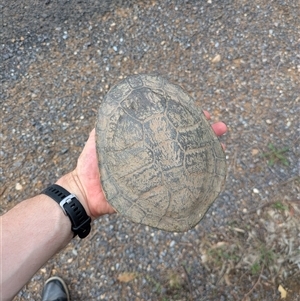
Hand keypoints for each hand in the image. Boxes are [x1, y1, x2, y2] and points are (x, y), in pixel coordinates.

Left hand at [59, 111, 226, 218]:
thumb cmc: (90, 165)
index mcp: (144, 142)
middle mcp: (154, 155)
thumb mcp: (99, 139)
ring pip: (185, 160)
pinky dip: (195, 176)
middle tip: (219, 127)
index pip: (168, 126)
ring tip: (220, 144)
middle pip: (182, 141)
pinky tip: (208, 170)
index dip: (185, 118)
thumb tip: (122, 104)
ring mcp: (158, 172)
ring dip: (204, 151)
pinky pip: (179, 182)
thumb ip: (108, 124)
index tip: (201, 111)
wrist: (85, 193)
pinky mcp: (157, 188)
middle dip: (202, 132)